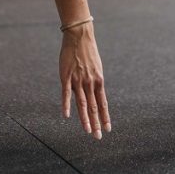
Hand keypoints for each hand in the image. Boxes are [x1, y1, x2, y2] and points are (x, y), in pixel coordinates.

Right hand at [59, 23, 110, 139]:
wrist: (79, 36)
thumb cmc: (87, 51)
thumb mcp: (96, 67)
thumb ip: (94, 81)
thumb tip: (95, 93)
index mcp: (98, 81)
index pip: (103, 103)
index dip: (105, 117)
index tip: (108, 129)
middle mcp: (90, 82)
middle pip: (94, 107)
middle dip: (96, 123)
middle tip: (98, 137)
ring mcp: (78, 80)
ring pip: (82, 103)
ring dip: (85, 119)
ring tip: (88, 131)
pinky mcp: (66, 76)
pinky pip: (66, 93)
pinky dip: (66, 105)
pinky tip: (66, 116)